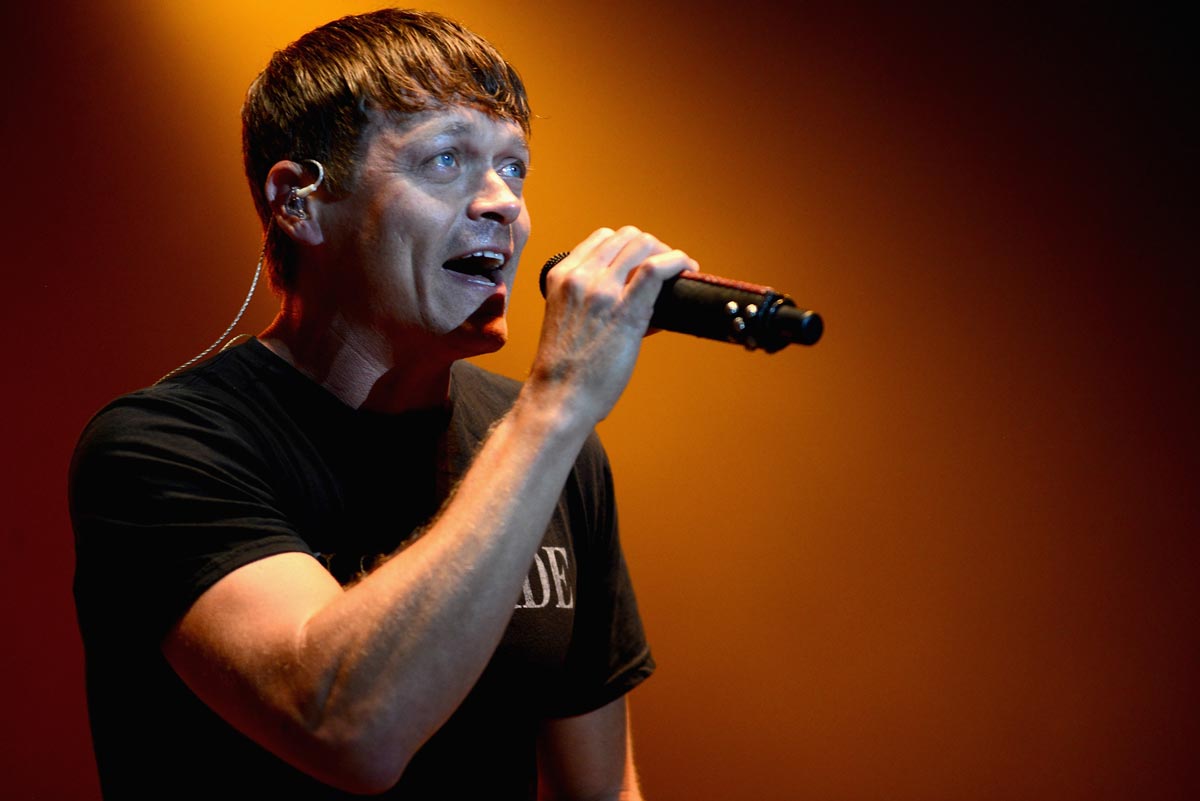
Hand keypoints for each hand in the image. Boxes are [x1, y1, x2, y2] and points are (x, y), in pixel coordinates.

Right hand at [529, 226, 697, 424]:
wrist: (558, 398)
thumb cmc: (564, 372)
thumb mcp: (567, 321)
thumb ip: (592, 302)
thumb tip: (636, 298)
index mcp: (561, 276)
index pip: (602, 238)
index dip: (630, 246)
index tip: (645, 261)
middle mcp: (580, 276)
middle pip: (626, 237)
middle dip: (652, 247)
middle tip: (666, 268)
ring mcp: (601, 290)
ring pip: (643, 245)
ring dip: (668, 253)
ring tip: (680, 271)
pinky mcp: (624, 309)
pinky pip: (657, 269)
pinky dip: (678, 262)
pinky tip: (688, 270)